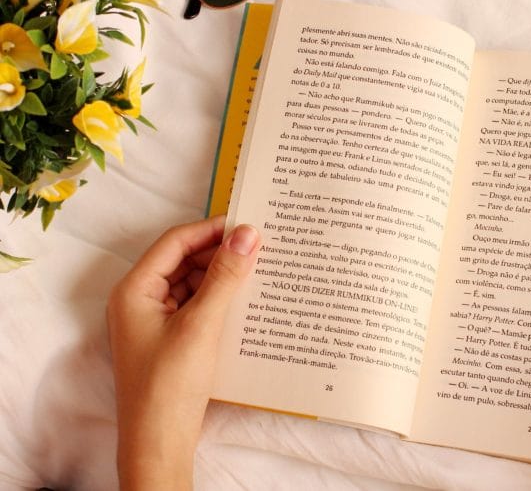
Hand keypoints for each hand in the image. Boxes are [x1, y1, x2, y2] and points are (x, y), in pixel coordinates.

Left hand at [107, 215, 259, 490]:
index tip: (246, 224)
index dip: (210, 230)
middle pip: (183, 260)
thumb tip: (248, 233)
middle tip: (258, 245)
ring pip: (192, 281)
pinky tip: (244, 296)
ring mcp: (155, 319)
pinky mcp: (170, 336)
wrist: (160, 444)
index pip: (175, 242)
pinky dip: (218, 296)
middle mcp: (141, 299)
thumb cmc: (171, 384)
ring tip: (257, 267)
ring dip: (220, 274)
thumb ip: (225, 276)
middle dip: (218, 252)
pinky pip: (196, 302)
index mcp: (135, 289)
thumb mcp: (202, 323)